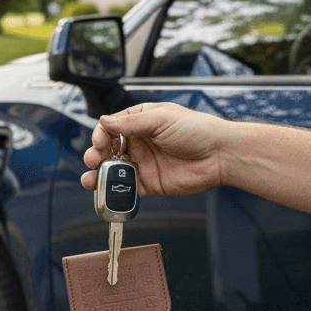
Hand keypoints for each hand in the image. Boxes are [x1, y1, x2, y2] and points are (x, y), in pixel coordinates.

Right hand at [81, 102, 230, 196]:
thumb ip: (130, 123)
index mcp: (141, 122)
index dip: (100, 135)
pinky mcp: (150, 183)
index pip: (111, 127)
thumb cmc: (197, 130)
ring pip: (113, 170)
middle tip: (93, 160)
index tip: (99, 142)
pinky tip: (105, 191)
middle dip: (96, 155)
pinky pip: (127, 188)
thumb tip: (103, 122)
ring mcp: (144, 163)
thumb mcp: (161, 119)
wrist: (220, 155)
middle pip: (108, 149)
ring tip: (90, 180)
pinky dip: (115, 191)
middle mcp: (140, 142)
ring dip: (99, 174)